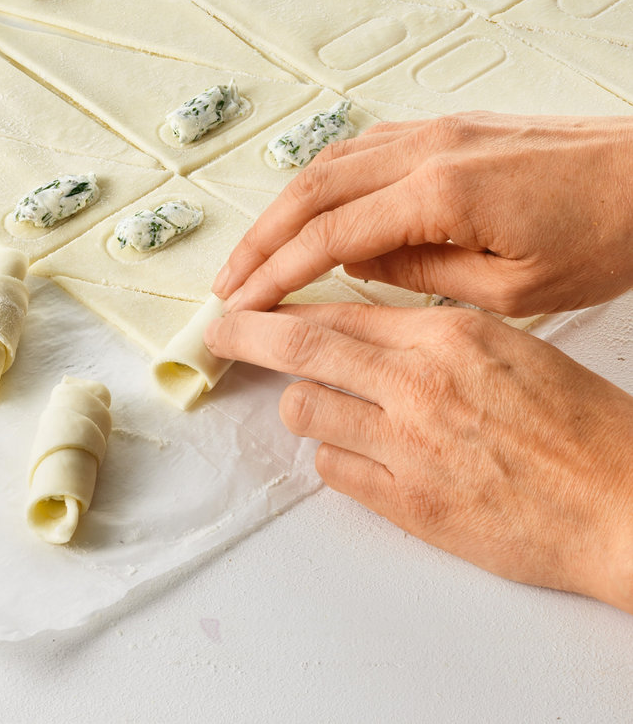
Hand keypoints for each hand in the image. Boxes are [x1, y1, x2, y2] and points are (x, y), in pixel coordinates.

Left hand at [204, 302, 632, 611]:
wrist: (621, 503)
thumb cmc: (577, 426)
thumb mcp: (507, 351)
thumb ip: (429, 340)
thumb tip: (361, 333)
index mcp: (448, 336)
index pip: (337, 310)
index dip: (281, 308)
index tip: (249, 307)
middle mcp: (419, 384)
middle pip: (302, 347)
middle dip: (246, 336)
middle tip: (219, 335)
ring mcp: (408, 445)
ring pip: (304, 409)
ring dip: (300, 406)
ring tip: (324, 410)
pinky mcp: (408, 504)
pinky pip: (332, 470)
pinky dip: (334, 458)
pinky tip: (362, 458)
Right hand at [214, 112, 632, 315]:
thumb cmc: (604, 234)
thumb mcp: (514, 287)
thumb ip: (423, 277)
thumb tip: (361, 267)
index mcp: (440, 193)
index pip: (328, 236)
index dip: (275, 273)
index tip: (241, 304)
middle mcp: (426, 149)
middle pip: (310, 192)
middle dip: (260, 240)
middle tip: (227, 282)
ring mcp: (433, 131)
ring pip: (328, 164)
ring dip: (283, 209)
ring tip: (256, 252)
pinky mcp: (446, 128)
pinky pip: (361, 149)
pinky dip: (322, 183)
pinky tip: (312, 209)